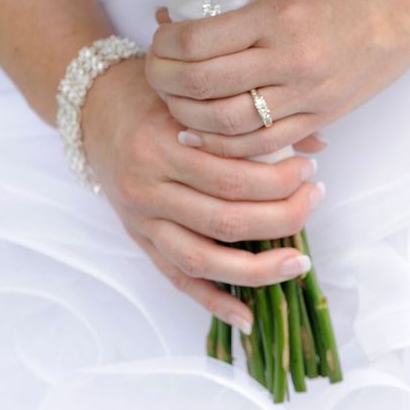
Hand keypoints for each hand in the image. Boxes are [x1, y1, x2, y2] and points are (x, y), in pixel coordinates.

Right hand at [82, 56, 324, 331]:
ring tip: (299, 262)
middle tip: (315, 198)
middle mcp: (149, 186)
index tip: (310, 168)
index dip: (279, 178)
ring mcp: (141, 218)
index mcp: (163, 143)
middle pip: (225, 219)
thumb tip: (317, 144)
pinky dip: (213, 301)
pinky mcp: (139, 239)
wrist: (92, 107)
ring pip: (204, 258)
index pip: (232, 175)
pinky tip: (248, 315)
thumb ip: (248, 118)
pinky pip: (177, 278)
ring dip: (258, 269)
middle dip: (282, 217)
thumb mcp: (193, 93)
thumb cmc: (148, 93)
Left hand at [146, 0, 409, 157]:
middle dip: (163, 81)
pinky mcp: (324, 115)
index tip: (156, 39)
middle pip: (202, 86)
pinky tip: (206, 134)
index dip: (163, 45)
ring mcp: (309, 93)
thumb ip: (235, 2)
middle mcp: (291, 58)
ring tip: (173, 101)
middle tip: (153, 70)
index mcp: (279, 14)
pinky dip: (226, 145)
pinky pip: (264, 144)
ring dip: (187, 115)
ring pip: (227, 125)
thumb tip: (173, 19)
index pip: (197, 42)